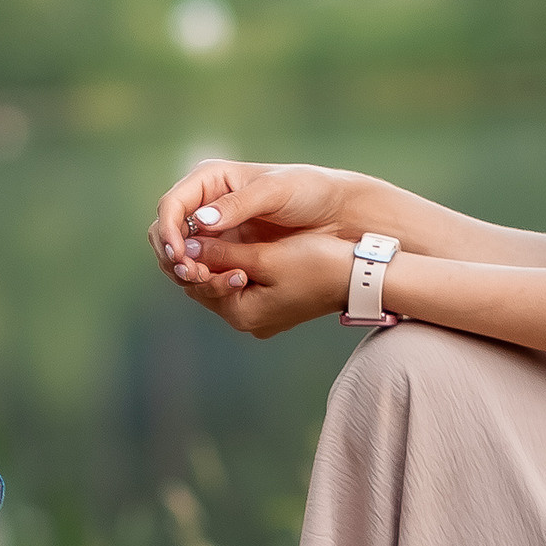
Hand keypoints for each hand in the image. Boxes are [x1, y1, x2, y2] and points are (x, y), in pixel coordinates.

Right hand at [147, 159, 367, 287]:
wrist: (338, 214)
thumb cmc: (309, 191)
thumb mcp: (276, 191)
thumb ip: (239, 204)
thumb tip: (201, 221)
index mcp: (210, 179)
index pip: (172, 205)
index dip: (169, 231)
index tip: (180, 255)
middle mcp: (206, 204)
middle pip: (166, 231)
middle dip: (172, 254)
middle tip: (190, 274)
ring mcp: (214, 231)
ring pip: (180, 254)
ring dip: (183, 270)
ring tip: (202, 282)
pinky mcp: (227, 252)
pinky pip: (202, 269)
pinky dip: (202, 279)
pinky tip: (217, 285)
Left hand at [182, 230, 359, 339]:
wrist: (358, 276)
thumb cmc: (316, 264)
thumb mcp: (266, 256)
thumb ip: (224, 253)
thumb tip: (187, 246)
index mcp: (242, 314)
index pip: (198, 284)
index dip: (188, 254)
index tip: (188, 225)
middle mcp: (248, 321)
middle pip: (207, 287)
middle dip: (198, 258)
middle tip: (194, 224)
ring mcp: (261, 316)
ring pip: (223, 284)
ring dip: (216, 259)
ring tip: (211, 227)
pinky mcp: (272, 305)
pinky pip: (241, 284)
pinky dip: (233, 264)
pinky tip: (233, 240)